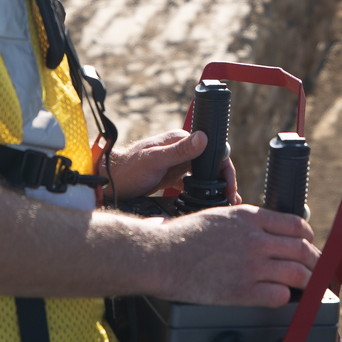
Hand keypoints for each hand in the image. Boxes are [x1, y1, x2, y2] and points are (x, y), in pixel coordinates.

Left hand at [110, 129, 237, 199]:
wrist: (110, 182)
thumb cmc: (128, 168)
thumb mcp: (155, 160)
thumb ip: (179, 150)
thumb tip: (203, 138)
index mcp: (181, 139)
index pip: (213, 150)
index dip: (225, 169)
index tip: (230, 187)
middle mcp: (181, 149)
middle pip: (211, 164)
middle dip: (224, 181)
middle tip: (232, 199)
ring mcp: (178, 163)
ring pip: (204, 175)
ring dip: (215, 188)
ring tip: (226, 203)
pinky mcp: (172, 176)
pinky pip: (193, 184)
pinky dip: (202, 193)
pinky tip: (208, 203)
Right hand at [148, 205, 318, 307]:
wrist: (161, 255)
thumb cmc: (184, 237)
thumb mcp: (221, 215)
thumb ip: (247, 221)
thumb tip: (267, 230)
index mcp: (250, 217)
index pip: (297, 226)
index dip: (308, 239)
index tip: (308, 247)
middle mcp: (255, 239)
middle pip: (303, 250)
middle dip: (315, 262)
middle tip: (316, 270)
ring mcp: (250, 266)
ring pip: (297, 274)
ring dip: (307, 282)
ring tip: (308, 288)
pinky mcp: (242, 290)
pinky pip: (279, 296)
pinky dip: (285, 297)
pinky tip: (282, 297)